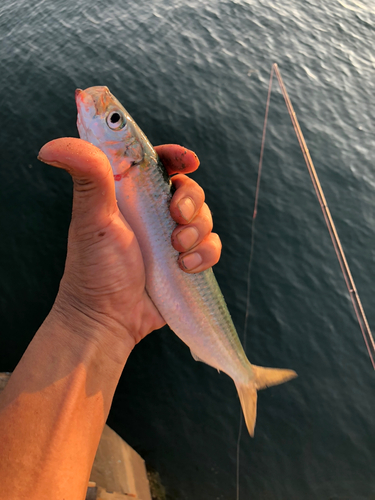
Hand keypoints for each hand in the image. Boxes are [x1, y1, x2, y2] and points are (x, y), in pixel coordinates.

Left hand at [38, 138, 221, 349]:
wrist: (108, 319)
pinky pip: (211, 247)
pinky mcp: (186, 262)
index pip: (157, 164)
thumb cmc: (94, 269)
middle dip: (191, 200)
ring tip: (176, 250)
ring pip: (204, 218)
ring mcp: (171, 239)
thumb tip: (51, 146)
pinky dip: (205, 254)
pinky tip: (185, 268)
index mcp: (129, 196)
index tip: (188, 160)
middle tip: (176, 216)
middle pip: (189, 189)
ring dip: (198, 231)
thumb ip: (87, 178)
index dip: (176, 157)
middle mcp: (153, 214)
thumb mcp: (92, 219)